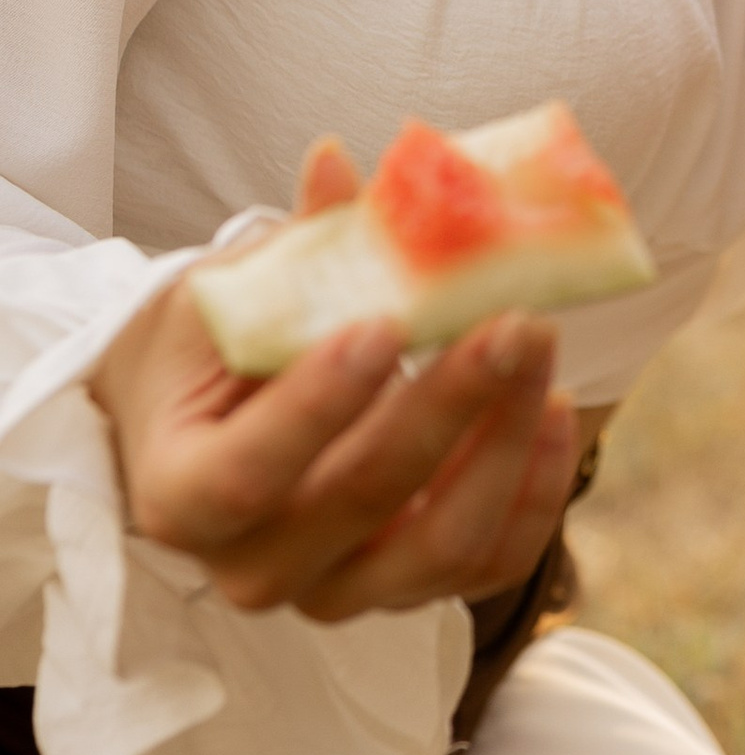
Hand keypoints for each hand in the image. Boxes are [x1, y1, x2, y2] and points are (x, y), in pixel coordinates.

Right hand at [92, 138, 584, 623]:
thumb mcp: (234, 292)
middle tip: (513, 318)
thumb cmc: (216, 351)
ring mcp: (336, 591)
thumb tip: (337, 164)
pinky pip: (489, 564)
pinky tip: (552, 408)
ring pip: (441, 548)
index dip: (318, 405)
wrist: (215, 425)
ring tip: (538, 348)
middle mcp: (254, 566)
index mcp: (182, 495)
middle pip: (362, 501)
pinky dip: (534, 491)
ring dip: (506, 446)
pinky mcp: (407, 588)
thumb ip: (292, 244)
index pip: (246, 473)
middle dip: (450, 402)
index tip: (388, 323)